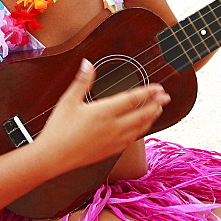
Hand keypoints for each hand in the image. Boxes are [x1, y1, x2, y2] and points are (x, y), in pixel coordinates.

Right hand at [37, 59, 170, 171]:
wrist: (54, 157)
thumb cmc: (59, 129)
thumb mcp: (68, 100)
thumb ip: (82, 81)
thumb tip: (87, 63)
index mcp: (104, 112)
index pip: (132, 99)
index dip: (148, 92)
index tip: (158, 87)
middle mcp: (113, 127)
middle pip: (142, 114)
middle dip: (156, 104)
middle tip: (166, 97)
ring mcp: (114, 140)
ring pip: (140, 128)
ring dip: (151, 118)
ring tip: (157, 110)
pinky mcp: (111, 151)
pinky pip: (132, 139)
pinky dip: (141, 131)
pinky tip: (141, 128)